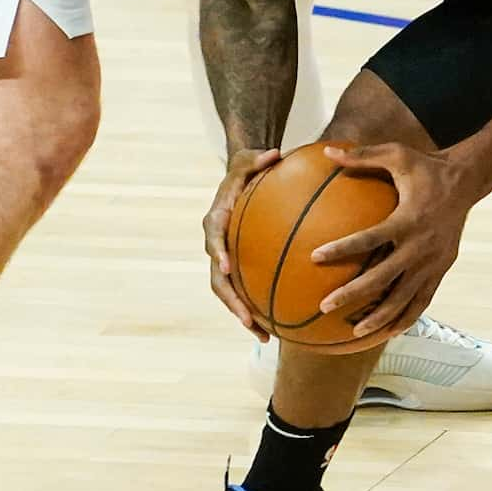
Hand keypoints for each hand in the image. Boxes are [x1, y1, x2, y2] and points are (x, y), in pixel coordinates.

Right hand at [202, 146, 282, 338]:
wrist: (240, 181)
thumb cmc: (246, 169)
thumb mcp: (250, 158)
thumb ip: (258, 158)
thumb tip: (275, 154)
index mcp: (216, 220)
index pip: (213, 237)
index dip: (217, 252)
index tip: (225, 266)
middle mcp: (216, 245)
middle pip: (217, 279)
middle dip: (231, 301)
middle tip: (247, 319)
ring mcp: (225, 259)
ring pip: (228, 293)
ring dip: (243, 316)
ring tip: (265, 337)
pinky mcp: (237, 268)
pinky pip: (245, 292)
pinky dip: (258, 310)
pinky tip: (279, 328)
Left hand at [306, 142, 478, 341]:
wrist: (467, 182)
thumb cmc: (426, 166)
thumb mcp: (397, 154)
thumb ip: (363, 156)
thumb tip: (327, 150)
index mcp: (408, 219)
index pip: (370, 238)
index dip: (343, 248)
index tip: (315, 257)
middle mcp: (421, 246)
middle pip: (383, 277)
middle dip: (354, 294)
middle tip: (325, 305)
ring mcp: (432, 262)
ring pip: (403, 298)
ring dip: (379, 317)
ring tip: (354, 333)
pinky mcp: (441, 271)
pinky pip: (422, 301)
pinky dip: (405, 318)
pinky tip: (387, 332)